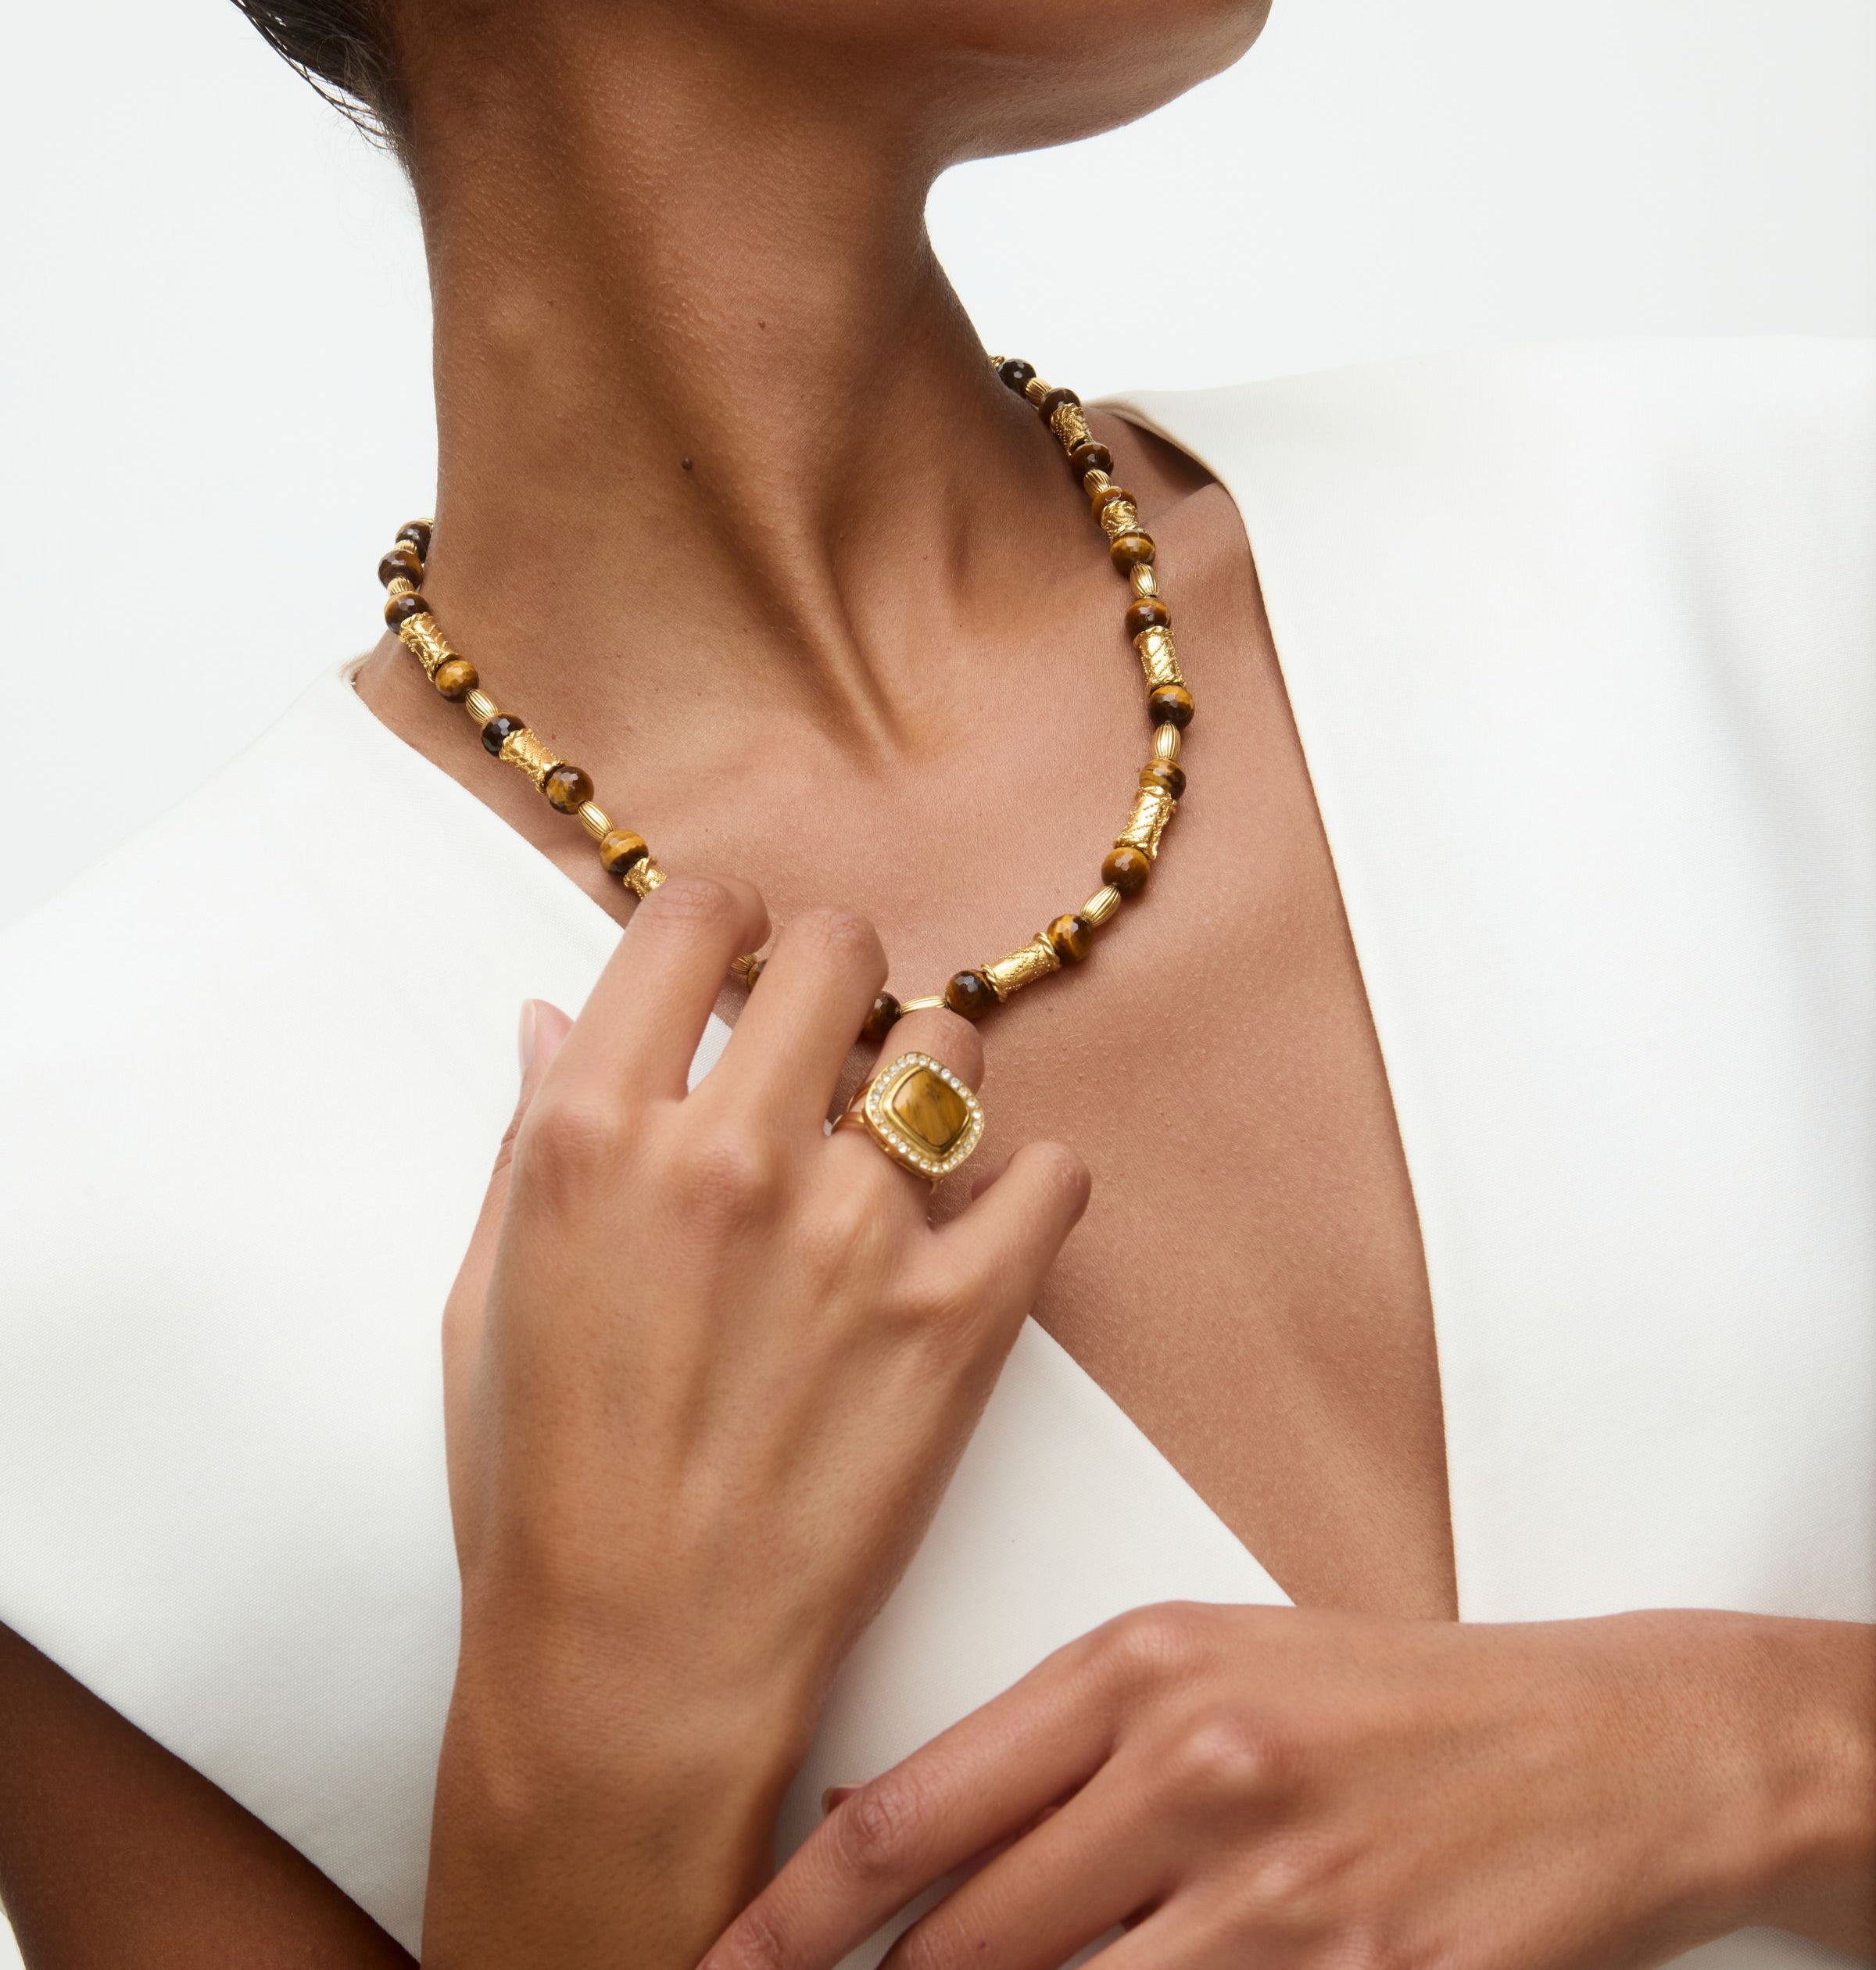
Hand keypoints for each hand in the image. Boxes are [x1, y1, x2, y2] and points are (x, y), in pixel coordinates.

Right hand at [421, 876, 1089, 1969]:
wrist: (637, 1671)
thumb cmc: (543, 1493)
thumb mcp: (485, 1298)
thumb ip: (528, 1136)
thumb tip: (554, 1015)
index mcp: (597, 1137)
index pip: (693, 920)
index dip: (727, 921)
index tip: (741, 954)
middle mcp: (731, 1158)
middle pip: (836, 949)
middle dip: (832, 977)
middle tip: (827, 1040)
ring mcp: (856, 1235)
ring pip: (949, 1047)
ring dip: (928, 1079)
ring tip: (899, 1149)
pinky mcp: (960, 1319)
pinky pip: (1050, 1173)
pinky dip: (1027, 1184)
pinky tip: (980, 1222)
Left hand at [711, 1601, 1875, 1969]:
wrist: (1605, 1744)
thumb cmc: (1389, 1703)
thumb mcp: (1206, 1671)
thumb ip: (1050, 1756)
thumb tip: (886, 1845)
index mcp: (1139, 1667)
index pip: (906, 1816)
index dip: (786, 1921)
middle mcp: (1195, 1770)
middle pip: (961, 1950)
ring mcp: (1283, 1897)